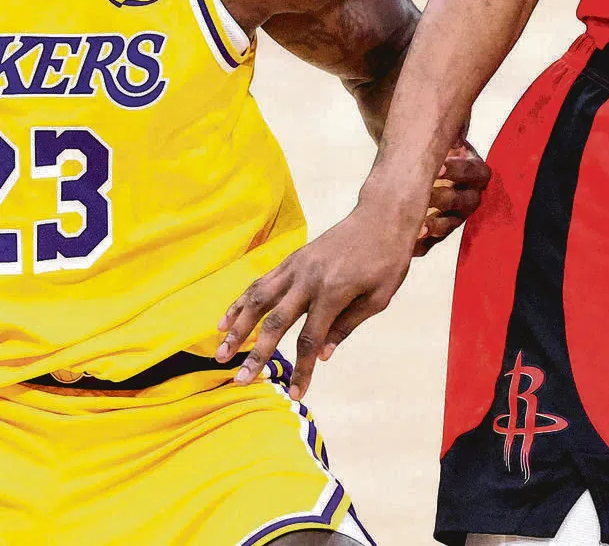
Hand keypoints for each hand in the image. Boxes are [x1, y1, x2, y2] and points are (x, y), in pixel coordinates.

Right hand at [216, 142, 488, 397]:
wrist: (382, 215)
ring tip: (220, 352)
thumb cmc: (387, 258)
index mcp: (334, 291)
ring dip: (238, 327)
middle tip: (240, 382)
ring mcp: (297, 265)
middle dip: (257, 355)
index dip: (302, 368)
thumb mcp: (379, 297)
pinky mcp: (293, 258)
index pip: (311, 339)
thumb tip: (324, 356)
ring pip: (259, 299)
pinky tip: (227, 319)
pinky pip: (261, 281)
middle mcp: (309, 278)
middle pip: (276, 322)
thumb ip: (348, 325)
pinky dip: (242, 300)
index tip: (296, 393)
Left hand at [414, 141, 489, 256]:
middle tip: (425, 192)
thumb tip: (452, 126)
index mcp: (475, 171)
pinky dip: (419, 244)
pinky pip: (431, 243)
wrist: (417, 162)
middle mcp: (469, 196)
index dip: (458, 170)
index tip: (440, 166)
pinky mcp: (439, 232)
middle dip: (444, 198)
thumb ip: (448, 133)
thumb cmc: (432, 147)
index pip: (473, 172)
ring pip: (449, 225)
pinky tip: (407, 240)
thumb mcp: (444, 137)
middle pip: (463, 201)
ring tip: (417, 224)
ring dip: (434, 225)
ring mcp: (455, 217)